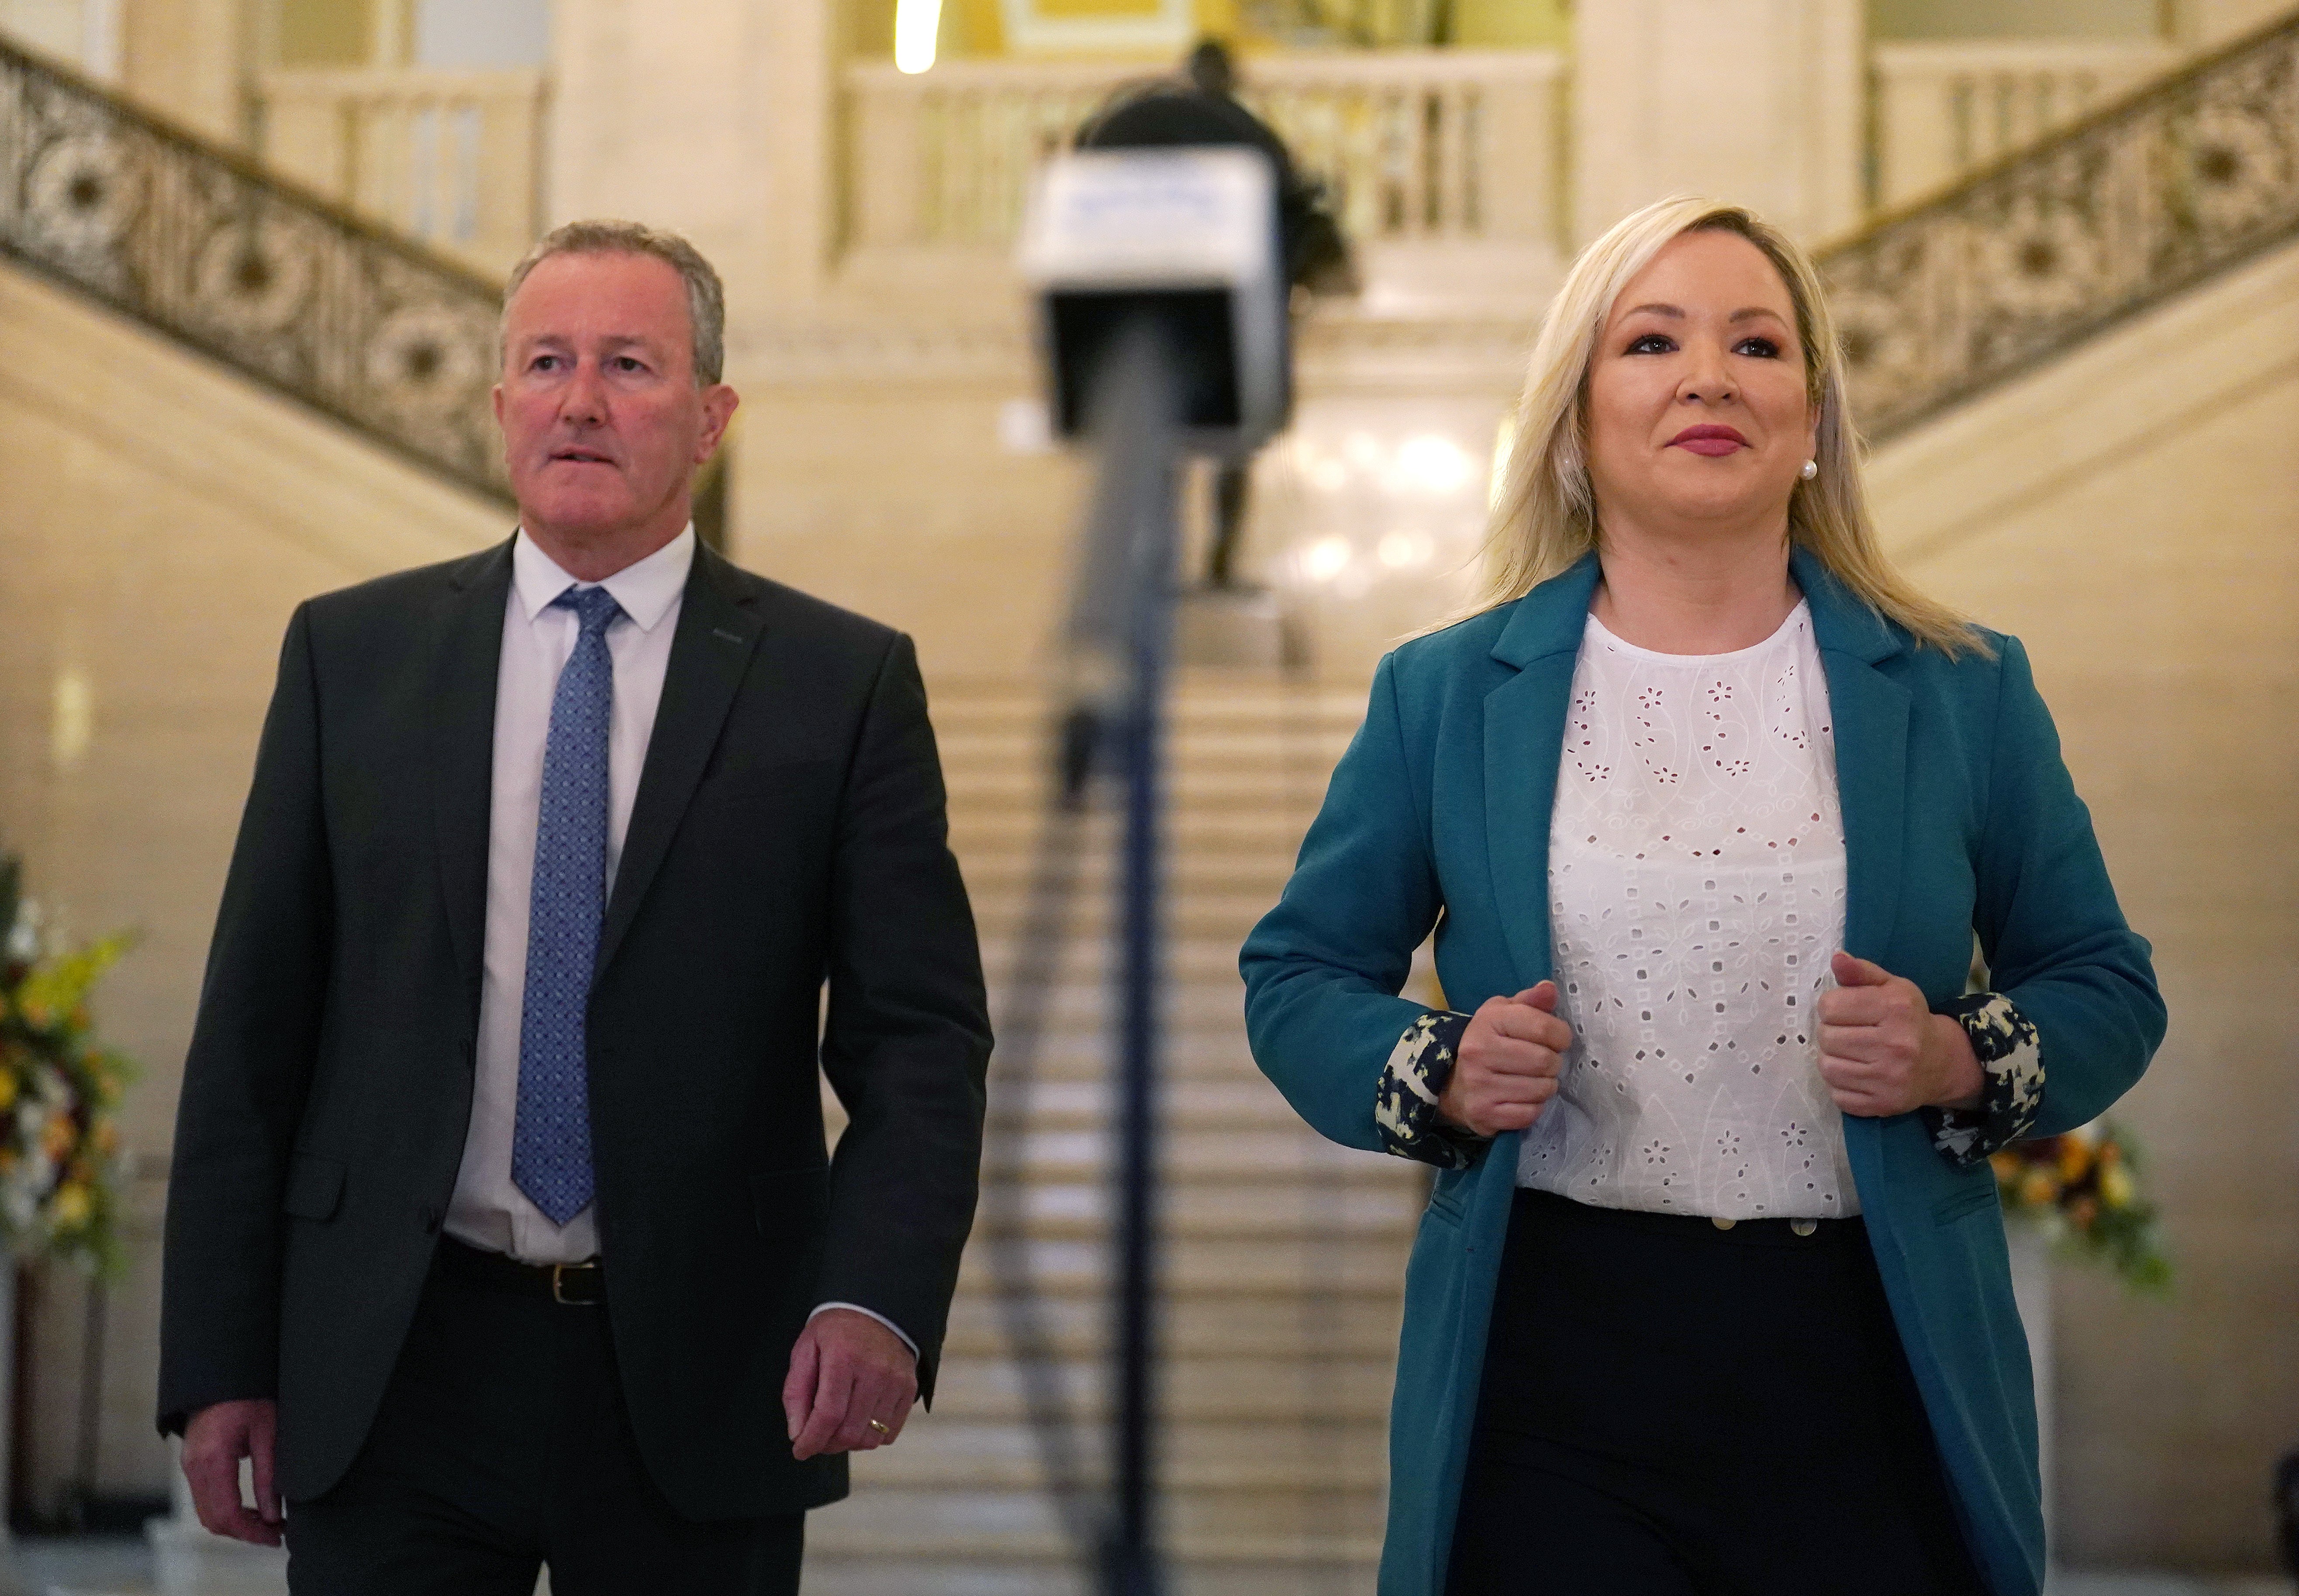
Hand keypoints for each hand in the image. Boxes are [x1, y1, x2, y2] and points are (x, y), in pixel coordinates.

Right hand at [181, 1398, 281, 1546]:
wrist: (222, 1374)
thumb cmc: (248, 1395)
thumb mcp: (268, 1431)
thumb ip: (268, 1475)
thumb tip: (273, 1514)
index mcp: (212, 1459)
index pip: (227, 1513)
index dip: (251, 1532)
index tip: (276, 1536)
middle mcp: (194, 1467)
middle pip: (214, 1519)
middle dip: (245, 1532)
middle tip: (276, 1533)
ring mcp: (188, 1466)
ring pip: (206, 1513)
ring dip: (235, 1524)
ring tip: (267, 1524)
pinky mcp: (191, 1463)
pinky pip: (204, 1499)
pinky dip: (225, 1510)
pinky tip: (250, 1509)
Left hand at [783, 1308, 917, 1459]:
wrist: (876, 1309)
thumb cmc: (834, 1332)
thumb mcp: (805, 1350)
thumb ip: (796, 1392)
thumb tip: (797, 1434)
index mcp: (844, 1358)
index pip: (828, 1415)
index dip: (812, 1440)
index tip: (800, 1451)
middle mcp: (874, 1371)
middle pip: (850, 1431)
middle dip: (827, 1445)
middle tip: (816, 1439)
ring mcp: (896, 1381)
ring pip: (871, 1438)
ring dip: (848, 1444)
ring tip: (836, 1431)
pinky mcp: (910, 1389)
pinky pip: (890, 1433)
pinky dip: (871, 1437)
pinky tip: (858, 1422)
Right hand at [1435, 982, 1572, 1137]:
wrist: (1453, 1081)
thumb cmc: (1489, 1043)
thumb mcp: (1504, 1014)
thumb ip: (1530, 1001)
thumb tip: (1549, 989)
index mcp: (1486, 1021)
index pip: (1544, 1028)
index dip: (1561, 1036)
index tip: (1556, 1040)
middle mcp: (1478, 1052)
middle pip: (1545, 1061)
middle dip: (1553, 1063)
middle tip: (1543, 1063)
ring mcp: (1479, 1086)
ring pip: (1541, 1089)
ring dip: (1546, 1086)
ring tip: (1533, 1080)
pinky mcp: (1483, 1113)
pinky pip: (1531, 1113)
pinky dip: (1534, 1107)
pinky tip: (1523, 1098)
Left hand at [1817, 952, 1982, 1116]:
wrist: (1941, 1062)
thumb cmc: (1908, 1019)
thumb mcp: (1891, 987)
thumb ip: (1861, 972)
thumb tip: (1837, 958)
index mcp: (1896, 1008)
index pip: (1830, 1006)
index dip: (1831, 1007)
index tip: (1845, 1011)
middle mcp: (1896, 1044)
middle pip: (1826, 1037)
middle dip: (1831, 1033)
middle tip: (1849, 1034)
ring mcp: (1890, 1079)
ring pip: (1827, 1067)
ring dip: (1832, 1059)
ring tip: (1850, 1053)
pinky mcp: (1883, 1104)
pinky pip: (1837, 1096)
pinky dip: (1840, 1085)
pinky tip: (1857, 1074)